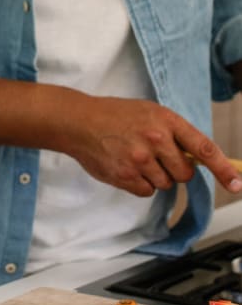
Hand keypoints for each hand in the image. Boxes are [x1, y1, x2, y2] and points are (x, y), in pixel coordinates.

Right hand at [69, 96, 241, 195]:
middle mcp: (156, 139)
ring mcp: (140, 159)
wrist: (79, 121)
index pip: (204, 148)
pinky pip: (146, 191)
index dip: (224, 169)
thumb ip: (173, 133)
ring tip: (135, 157)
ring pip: (165, 184)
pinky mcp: (125, 176)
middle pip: (185, 173)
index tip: (236, 184)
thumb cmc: (114, 115)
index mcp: (166, 120)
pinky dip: (139, 184)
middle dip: (175, 169)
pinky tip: (126, 167)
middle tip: (156, 156)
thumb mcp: (149, 113)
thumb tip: (197, 159)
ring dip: (155, 176)